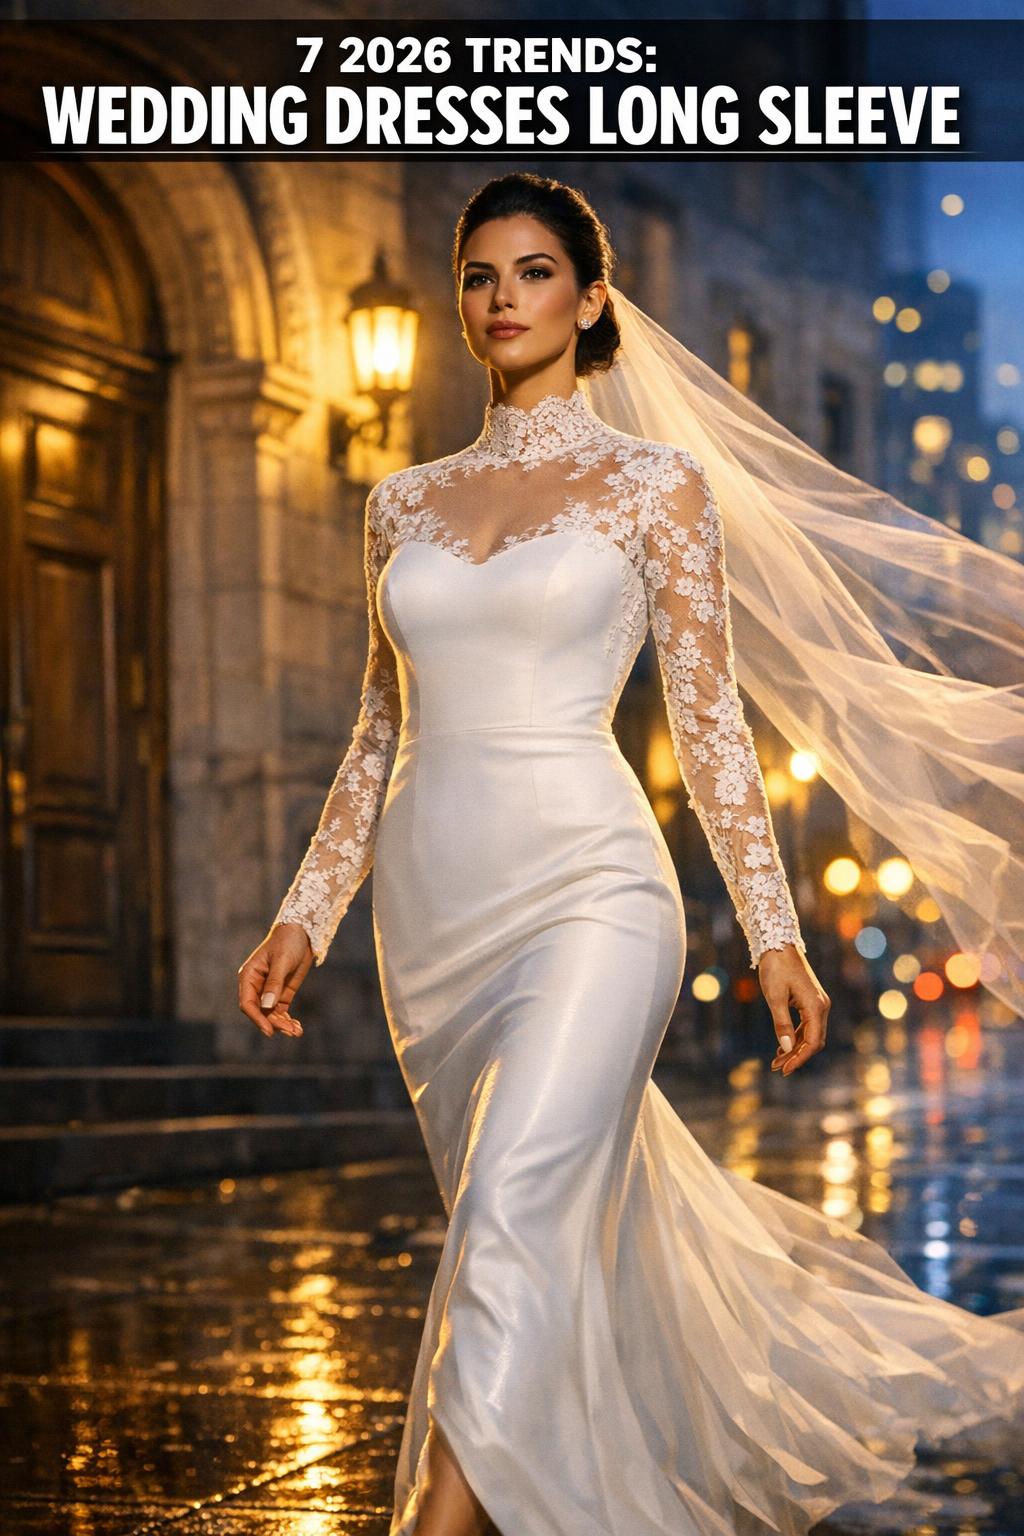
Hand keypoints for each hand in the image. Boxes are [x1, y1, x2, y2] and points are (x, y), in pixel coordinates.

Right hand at [237, 922, 313, 1039]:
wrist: (302, 932)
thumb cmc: (287, 941)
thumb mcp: (282, 961)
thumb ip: (274, 983)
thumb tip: (267, 1006)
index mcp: (249, 976)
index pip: (247, 1003)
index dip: (257, 1018)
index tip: (269, 1031)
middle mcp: (256, 986)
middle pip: (260, 1012)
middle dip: (274, 1023)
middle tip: (291, 1030)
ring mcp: (269, 991)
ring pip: (271, 1014)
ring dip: (282, 1024)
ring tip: (297, 1031)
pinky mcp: (281, 993)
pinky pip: (281, 1012)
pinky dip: (288, 1020)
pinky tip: (298, 1028)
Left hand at [759, 944, 829, 1075]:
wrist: (778, 943)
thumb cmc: (776, 968)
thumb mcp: (775, 997)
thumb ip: (781, 1024)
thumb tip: (787, 1049)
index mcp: (816, 1006)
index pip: (813, 1042)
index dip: (800, 1058)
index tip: (784, 1070)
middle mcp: (821, 1006)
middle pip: (813, 1040)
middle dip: (797, 1056)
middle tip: (777, 1068)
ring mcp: (817, 1003)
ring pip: (810, 1034)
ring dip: (795, 1048)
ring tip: (777, 1060)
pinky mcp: (810, 1000)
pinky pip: (806, 1025)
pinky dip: (795, 1036)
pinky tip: (783, 1045)